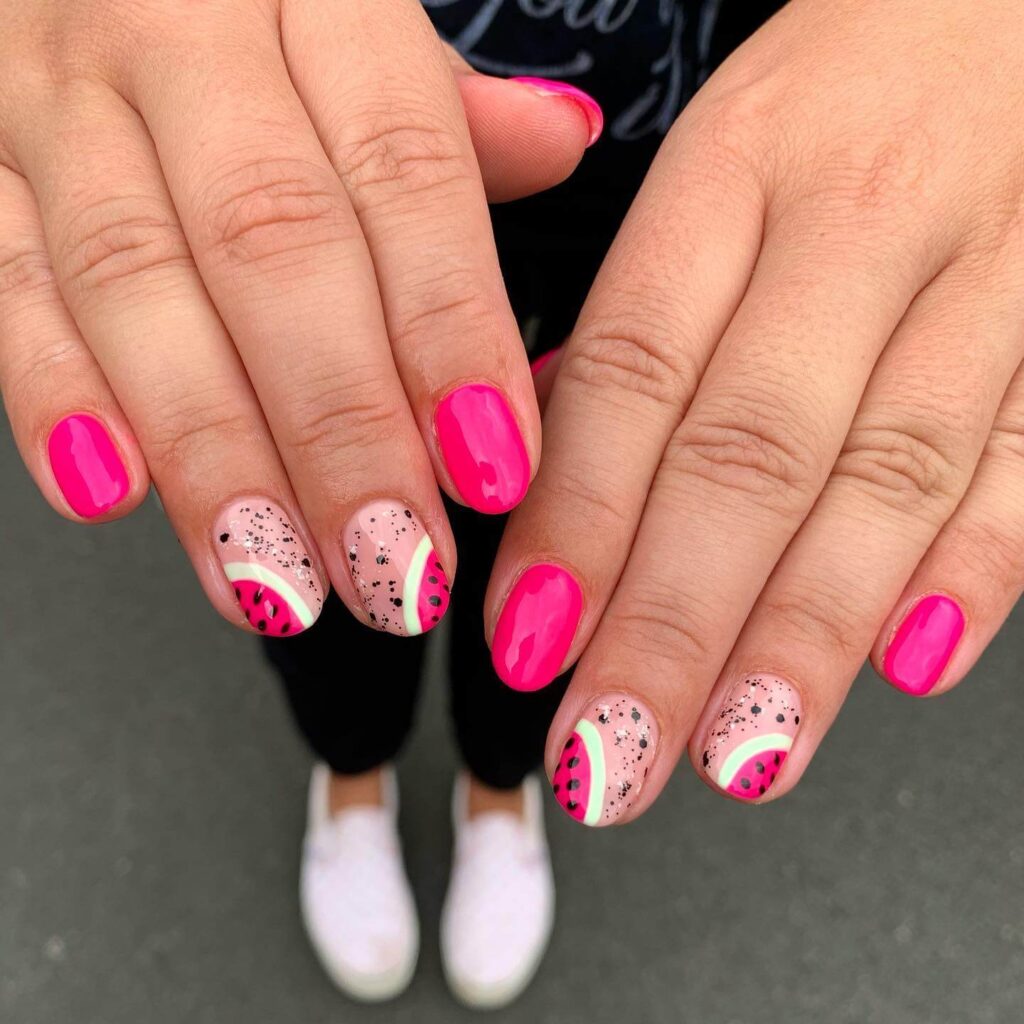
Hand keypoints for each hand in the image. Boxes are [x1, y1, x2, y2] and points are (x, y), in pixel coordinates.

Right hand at [0, 0, 599, 636]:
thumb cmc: (248, 12)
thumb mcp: (359, 27)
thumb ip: (447, 113)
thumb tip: (562, 141)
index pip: (405, 171)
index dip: (451, 331)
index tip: (491, 465)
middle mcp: (178, 36)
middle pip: (274, 248)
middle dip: (341, 430)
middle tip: (395, 561)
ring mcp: (58, 103)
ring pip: (136, 288)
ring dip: (215, 455)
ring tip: (281, 577)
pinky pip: (6, 285)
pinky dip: (55, 397)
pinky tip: (114, 497)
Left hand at [487, 0, 1023, 823]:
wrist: (1006, 3)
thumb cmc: (838, 101)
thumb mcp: (712, 163)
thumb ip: (637, 315)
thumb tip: (545, 464)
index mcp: (736, 170)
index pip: (634, 371)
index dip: (576, 519)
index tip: (527, 639)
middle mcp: (859, 224)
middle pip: (749, 451)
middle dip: (672, 621)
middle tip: (611, 748)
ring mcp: (987, 272)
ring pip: (888, 477)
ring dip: (804, 632)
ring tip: (737, 753)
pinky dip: (976, 567)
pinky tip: (908, 664)